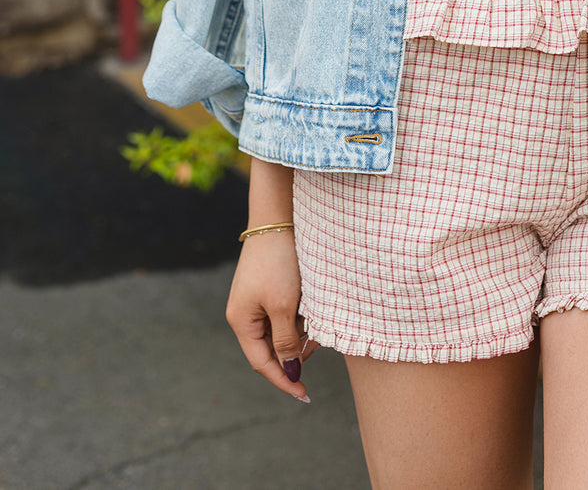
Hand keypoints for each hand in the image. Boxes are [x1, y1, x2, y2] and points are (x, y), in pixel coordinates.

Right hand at [225, 230, 319, 401]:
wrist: (279, 219)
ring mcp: (255, 300)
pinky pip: (284, 313)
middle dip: (296, 350)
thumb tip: (289, 369)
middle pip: (271, 348)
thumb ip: (286, 341)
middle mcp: (244, 313)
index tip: (304, 394)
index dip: (282, 380)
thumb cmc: (279, 262)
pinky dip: (299, 315)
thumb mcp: (284, 306)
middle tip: (320, 344)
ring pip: (281, 330)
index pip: (261, 363)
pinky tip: (312, 305)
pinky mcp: (268, 287)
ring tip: (318, 319)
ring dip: (300, 331)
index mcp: (241, 321)